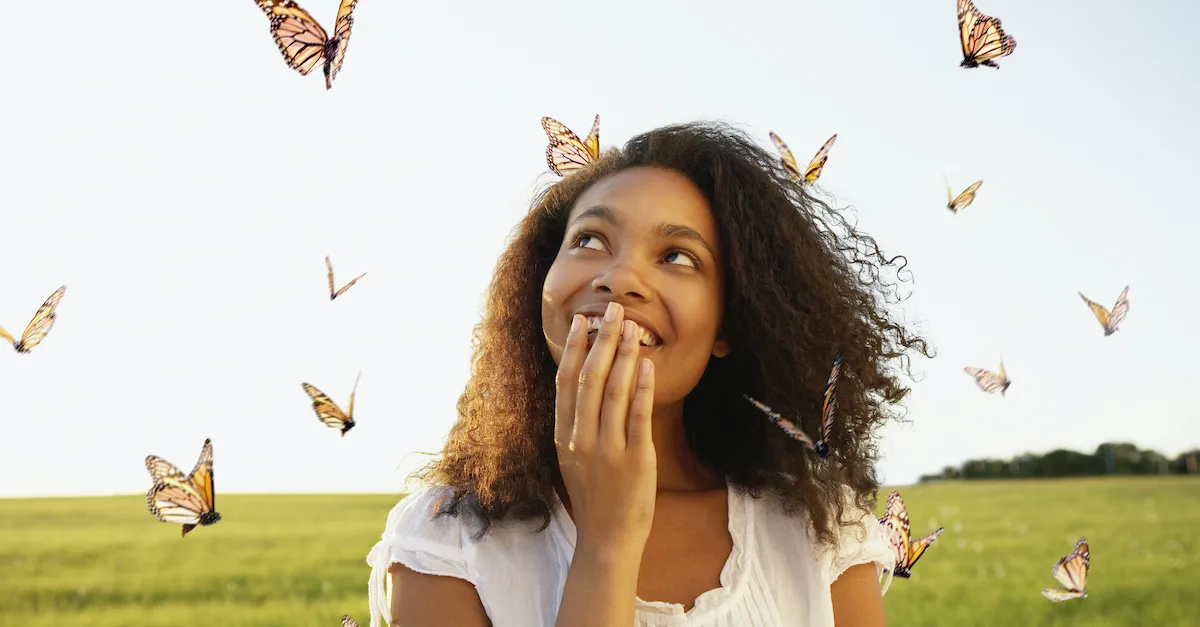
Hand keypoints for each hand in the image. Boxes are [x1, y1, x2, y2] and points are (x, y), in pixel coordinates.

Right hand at [554, 301, 656, 557]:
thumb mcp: (573, 457)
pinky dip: (641, 387)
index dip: (574, 348)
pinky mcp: (634, 460)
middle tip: (614, 310)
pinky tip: (646, 365)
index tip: (582, 320)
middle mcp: (580, 439)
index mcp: (563, 436)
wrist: (607, 537)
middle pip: (590, 378)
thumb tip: (584, 382)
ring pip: (613, 391)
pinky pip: (638, 416)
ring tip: (633, 327)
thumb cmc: (594, 496)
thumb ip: (577, 423)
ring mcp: (607, 449)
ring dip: (623, 354)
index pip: (566, 382)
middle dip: (602, 339)